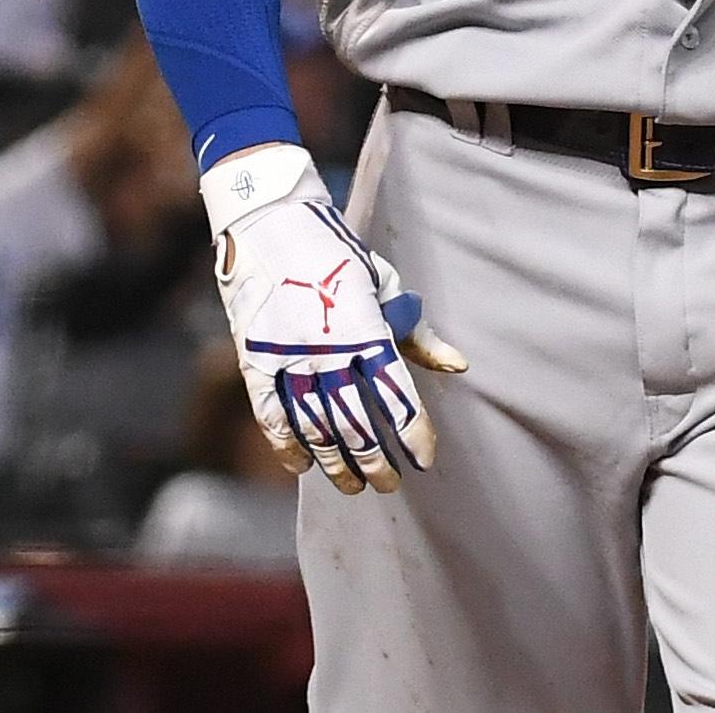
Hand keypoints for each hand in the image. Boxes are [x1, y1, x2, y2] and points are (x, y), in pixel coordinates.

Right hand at [203, 145, 465, 492]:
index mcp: (366, 329)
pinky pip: (272, 416)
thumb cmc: (338, 256)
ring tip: (354, 487)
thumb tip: (459, 367)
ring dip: (335, 463)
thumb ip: (417, 334)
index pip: (397, 393)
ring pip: (314, 428)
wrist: (270, 227)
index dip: (413, 432)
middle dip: (375, 459)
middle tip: (390, 484)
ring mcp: (288, 357)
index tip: (426, 458)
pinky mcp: (255, 361)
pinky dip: (287, 446)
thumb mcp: (385, 285)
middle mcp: (327, 349)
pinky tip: (303, 467)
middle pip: (354, 422)